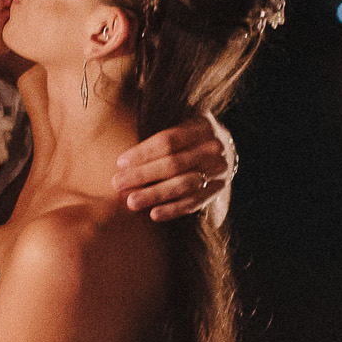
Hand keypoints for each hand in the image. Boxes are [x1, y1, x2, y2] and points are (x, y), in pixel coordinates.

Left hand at [111, 115, 229, 219]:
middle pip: (174, 164)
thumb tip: (122, 164)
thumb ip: (157, 142)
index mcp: (202, 126)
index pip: (168, 141)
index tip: (120, 163)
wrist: (224, 151)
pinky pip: (194, 202)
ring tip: (131, 202)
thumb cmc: (189, 140)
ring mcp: (219, 170)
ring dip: (155, 194)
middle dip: (143, 175)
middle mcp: (214, 148)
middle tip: (118, 184)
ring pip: (184, 185)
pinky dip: (173, 210)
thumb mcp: (180, 129)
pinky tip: (154, 214)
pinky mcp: (218, 190)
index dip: (143, 153)